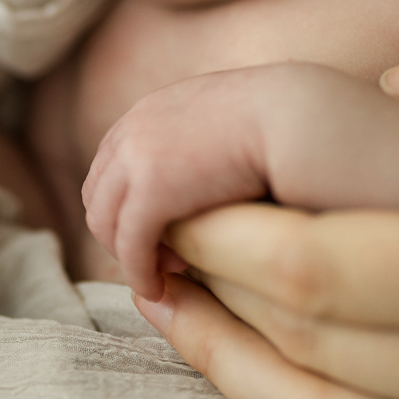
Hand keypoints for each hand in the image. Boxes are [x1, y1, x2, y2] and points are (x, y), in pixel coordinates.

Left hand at [84, 68, 276, 299]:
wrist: (298, 114)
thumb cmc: (282, 123)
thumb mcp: (224, 121)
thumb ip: (200, 144)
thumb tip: (201, 180)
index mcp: (151, 112)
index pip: (110, 169)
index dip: (126, 209)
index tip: (160, 236)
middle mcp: (134, 128)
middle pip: (99, 197)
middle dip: (122, 234)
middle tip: (163, 260)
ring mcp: (137, 155)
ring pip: (106, 223)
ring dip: (131, 255)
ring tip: (168, 273)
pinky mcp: (152, 188)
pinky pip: (130, 244)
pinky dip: (139, 271)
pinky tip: (160, 287)